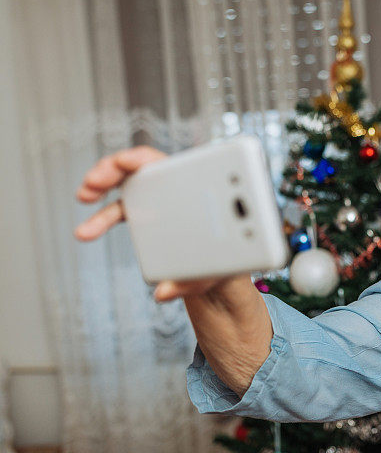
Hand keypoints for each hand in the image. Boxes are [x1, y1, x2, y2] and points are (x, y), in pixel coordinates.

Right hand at [73, 145, 237, 302]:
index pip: (167, 164)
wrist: (221, 272)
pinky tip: (86, 231)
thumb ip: (190, 282)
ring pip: (127, 184)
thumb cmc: (226, 263)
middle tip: (92, 183)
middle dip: (113, 169)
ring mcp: (160, 200)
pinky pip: (121, 209)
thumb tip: (162, 293)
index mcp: (196, 190)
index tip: (123, 161)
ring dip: (101, 186)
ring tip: (83, 196)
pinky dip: (101, 217)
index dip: (142, 158)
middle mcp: (176, 189)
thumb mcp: (214, 273)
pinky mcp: (149, 215)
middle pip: (141, 167)